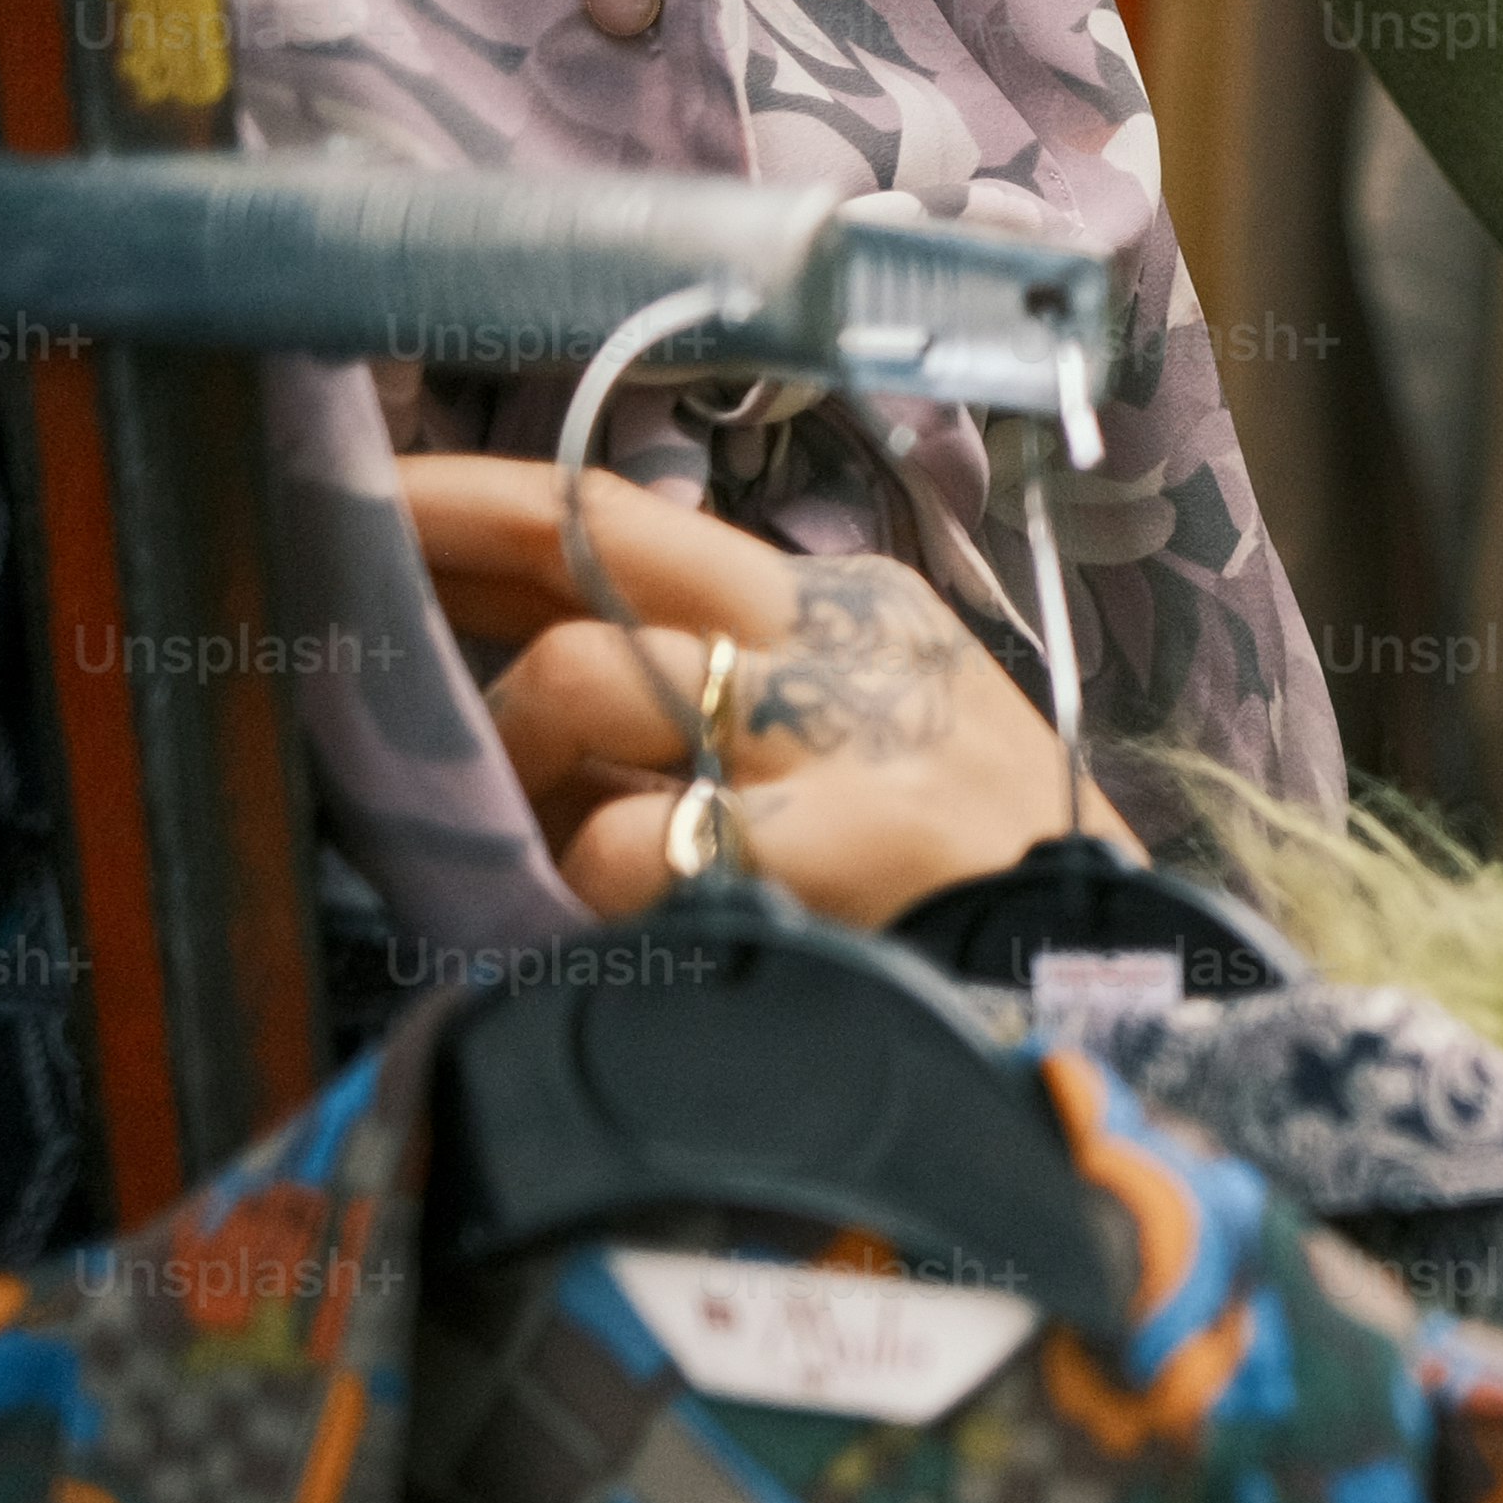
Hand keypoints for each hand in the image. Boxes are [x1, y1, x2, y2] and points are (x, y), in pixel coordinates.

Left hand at [397, 453, 1137, 927]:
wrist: (1137, 1016)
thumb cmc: (979, 904)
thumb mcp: (875, 760)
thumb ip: (727, 712)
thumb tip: (527, 683)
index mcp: (857, 615)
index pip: (632, 519)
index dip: (480, 500)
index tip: (368, 486)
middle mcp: (848, 644)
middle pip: (589, 555)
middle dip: (454, 570)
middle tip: (365, 631)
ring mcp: (847, 736)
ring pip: (577, 683)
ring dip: (531, 779)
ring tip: (573, 860)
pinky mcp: (835, 843)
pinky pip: (622, 847)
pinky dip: (599, 899)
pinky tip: (650, 938)